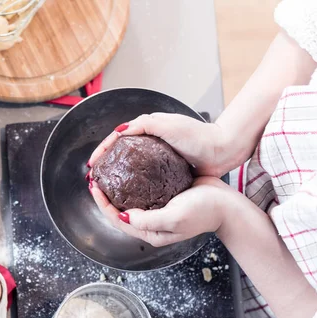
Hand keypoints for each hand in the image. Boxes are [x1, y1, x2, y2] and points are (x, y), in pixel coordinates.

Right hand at [88, 113, 230, 176]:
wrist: (224, 150)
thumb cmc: (200, 136)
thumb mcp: (169, 125)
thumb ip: (144, 124)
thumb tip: (119, 130)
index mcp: (148, 127)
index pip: (117, 137)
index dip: (102, 150)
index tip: (92, 164)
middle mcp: (150, 141)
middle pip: (119, 152)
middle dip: (104, 164)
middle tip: (94, 178)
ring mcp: (157, 157)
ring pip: (129, 166)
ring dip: (115, 175)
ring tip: (105, 186)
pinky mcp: (165, 170)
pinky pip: (142, 177)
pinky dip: (131, 183)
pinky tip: (127, 193)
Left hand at [90, 177, 236, 246]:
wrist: (228, 204)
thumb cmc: (204, 211)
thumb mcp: (173, 218)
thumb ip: (147, 220)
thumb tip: (123, 216)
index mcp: (150, 232)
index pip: (118, 220)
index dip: (103, 204)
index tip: (95, 187)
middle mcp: (151, 223)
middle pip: (119, 211)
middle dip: (105, 197)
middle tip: (95, 178)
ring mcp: (158, 210)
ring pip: (129, 201)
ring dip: (116, 189)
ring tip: (106, 174)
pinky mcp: (165, 198)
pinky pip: (142, 191)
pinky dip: (132, 182)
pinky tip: (127, 171)